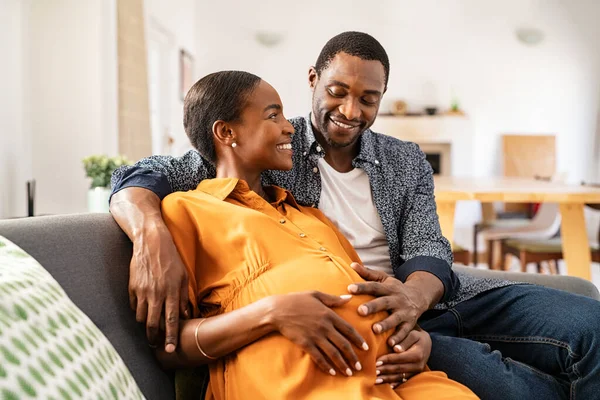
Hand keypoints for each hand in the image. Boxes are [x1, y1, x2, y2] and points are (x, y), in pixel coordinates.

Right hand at [129, 226, 188, 352]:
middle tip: (155, 344)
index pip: (171, 321)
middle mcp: (156, 294)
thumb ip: (184, 298)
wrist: (151, 243)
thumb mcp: (183, 277)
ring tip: (149, 328)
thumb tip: (187, 315)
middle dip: (154, 338)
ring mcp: (142, 291)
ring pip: (141, 318)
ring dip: (145, 325)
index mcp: (171, 292)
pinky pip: (133, 307)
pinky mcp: (132, 287)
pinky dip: (138, 312)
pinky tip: (142, 311)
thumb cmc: (171, 260)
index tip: (170, 350)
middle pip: (153, 324)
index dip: (170, 337)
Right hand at [270, 291, 368, 376]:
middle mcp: (325, 326)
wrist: (278, 310)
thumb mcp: (316, 294)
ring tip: (349, 372)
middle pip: (343, 344)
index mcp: (329, 314)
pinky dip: (326, 366)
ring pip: (333, 353)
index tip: (365, 348)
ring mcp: (315, 336)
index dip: (358, 340)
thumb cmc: (296, 300)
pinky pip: (319, 357)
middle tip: (359, 366)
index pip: (348, 329)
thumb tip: (349, 298)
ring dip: (342, 364)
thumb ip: (333, 299)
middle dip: (353, 357)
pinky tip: (332, 372)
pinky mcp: (305, 344)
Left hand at [347, 263, 426, 345]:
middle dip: (372, 307)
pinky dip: (400, 339)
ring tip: (375, 330)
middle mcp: (396, 299)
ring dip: (385, 324)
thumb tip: (351, 264)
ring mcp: (404, 312)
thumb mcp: (384, 279)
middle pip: (384, 302)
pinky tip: (392, 346)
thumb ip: (368, 273)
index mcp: (388, 288)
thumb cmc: (394, 289)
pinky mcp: (410, 324)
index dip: (362, 287)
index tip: (349, 288)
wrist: (419, 297)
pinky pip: (405, 332)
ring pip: (395, 319)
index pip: (374, 286)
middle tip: (360, 311)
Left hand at [374, 326, 430, 388]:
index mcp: (417, 354)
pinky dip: (394, 383)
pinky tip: (386, 385)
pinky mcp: (414, 375)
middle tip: (373, 372)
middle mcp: (418, 365)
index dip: (388, 360)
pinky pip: (403, 381)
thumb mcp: (413, 334)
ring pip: (400, 377)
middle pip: (399, 369)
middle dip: (385, 371)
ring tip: (376, 380)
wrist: (426, 343)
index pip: (399, 358)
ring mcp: (417, 372)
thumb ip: (404, 340)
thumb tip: (395, 349)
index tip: (376, 361)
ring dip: (388, 379)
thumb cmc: (416, 335)